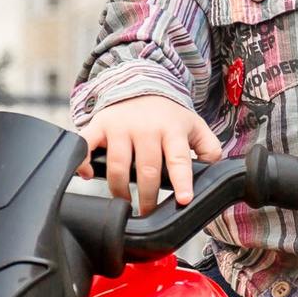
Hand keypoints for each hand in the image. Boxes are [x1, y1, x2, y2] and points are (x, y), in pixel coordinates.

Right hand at [82, 95, 223, 216]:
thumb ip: (209, 147)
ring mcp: (121, 126)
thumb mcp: (194, 125)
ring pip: (118, 166)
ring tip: (124, 203)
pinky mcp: (100, 125)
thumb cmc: (167, 114)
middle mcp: (146, 128)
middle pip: (146, 170)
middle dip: (147, 198)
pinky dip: (83, 161)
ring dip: (120, 190)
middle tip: (147, 213)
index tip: (183, 200)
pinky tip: (87, 175)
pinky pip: (86, 144)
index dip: (182, 181)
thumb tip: (213, 171)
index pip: (179, 159)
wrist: (140, 83)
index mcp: (172, 130)